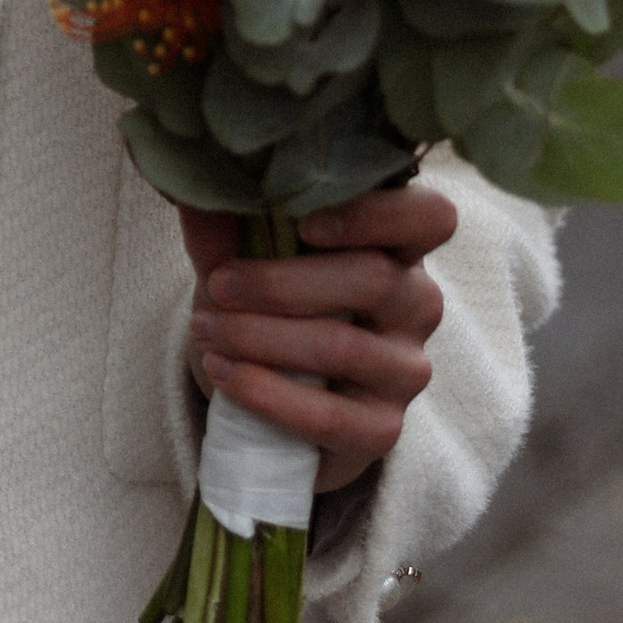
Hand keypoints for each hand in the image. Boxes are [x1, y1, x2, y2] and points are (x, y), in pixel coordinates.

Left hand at [176, 184, 455, 496]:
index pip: (430, 217)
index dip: (377, 213)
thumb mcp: (243, 262)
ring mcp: (407, 371)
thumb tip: (192, 192)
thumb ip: (225, 230)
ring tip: (205, 330)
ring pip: (343, 347)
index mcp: (398, 248)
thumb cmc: (268, 311)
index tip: (304, 222)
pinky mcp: (383, 429)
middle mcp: (417, 305)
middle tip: (218, 286)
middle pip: (373, 279)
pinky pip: (329, 415)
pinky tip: (222, 373)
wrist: (269, 405)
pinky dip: (265, 392)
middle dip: (281, 283)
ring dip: (260, 337)